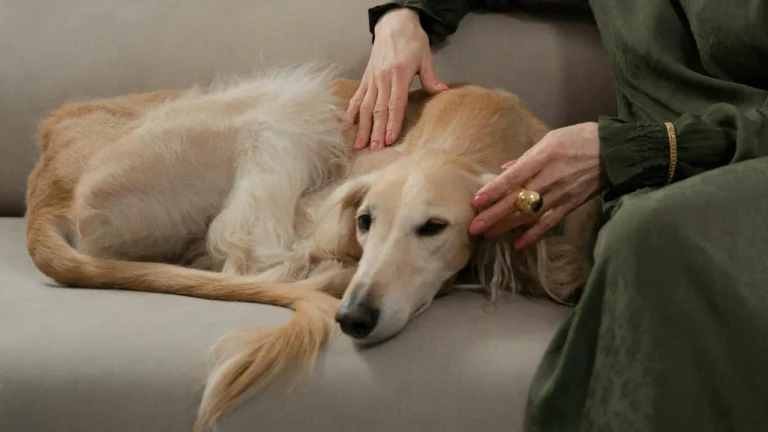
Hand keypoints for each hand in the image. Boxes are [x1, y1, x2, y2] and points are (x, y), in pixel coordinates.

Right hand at [346, 7, 447, 150]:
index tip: (389, 138)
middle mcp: (382, 78)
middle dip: (375, 131)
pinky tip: (345, 126)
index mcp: (398, 74)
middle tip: (374, 149)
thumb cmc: (412, 40)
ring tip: (358, 144)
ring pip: (365, 107)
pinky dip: (350, 113)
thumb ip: (431, 77)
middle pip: (378, 109)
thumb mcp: (426, 56)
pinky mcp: (366, 78)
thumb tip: (443, 91)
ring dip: (362, 127)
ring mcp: (372, 79)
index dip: (392, 122)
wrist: (394, 24)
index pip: (395, 103)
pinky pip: (356, 98)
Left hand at [469, 122, 606, 248]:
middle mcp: (550, 178)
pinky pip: (549, 223)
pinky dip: (533, 235)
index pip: (513, 177)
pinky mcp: (571, 205)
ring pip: (529, 215)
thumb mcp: (550, 139)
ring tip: (487, 235)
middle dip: (493, 215)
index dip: (494, 190)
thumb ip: (526, 157)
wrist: (616, 150)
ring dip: (507, 226)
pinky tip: (518, 244)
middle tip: (474, 227)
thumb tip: (505, 170)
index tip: (477, 201)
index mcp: (543, 158)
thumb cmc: (580, 139)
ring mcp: (561, 194)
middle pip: (517, 200)